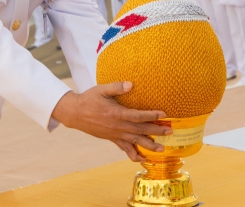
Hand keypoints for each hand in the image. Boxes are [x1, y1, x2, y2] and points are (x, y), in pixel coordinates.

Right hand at [51, 82, 171, 161]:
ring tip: (161, 150)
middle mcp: (118, 126)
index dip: (152, 115)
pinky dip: (133, 154)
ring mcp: (115, 134)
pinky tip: (141, 159)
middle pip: (140, 130)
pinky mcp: (112, 139)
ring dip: (149, 146)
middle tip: (170, 132)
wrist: (75, 113)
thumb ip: (116, 87)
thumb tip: (131, 84)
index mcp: (117, 113)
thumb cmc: (89, 99)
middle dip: (156, 131)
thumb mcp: (101, 89)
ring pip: (135, 141)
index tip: (164, 114)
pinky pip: (124, 148)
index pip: (138, 116)